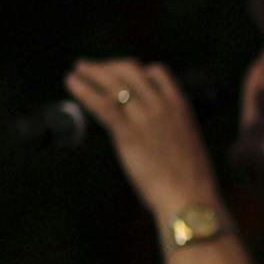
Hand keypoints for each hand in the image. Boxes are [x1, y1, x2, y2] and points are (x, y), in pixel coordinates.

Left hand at [66, 58, 219, 222]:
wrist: (190, 197)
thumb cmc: (191, 180)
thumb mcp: (188, 144)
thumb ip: (171, 130)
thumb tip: (158, 133)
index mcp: (181, 106)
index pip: (157, 72)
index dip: (137, 70)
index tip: (122, 74)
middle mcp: (163, 106)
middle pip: (132, 71)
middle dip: (109, 66)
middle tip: (92, 67)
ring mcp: (145, 117)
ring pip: (114, 83)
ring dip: (92, 72)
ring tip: (78, 69)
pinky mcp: (128, 133)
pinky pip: (102, 104)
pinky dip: (84, 90)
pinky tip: (72, 83)